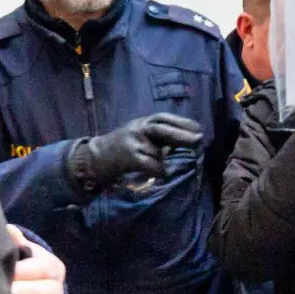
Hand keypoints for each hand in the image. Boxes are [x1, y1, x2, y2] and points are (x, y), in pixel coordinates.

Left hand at [8, 226, 64, 293]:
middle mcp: (56, 292)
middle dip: (21, 292)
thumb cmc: (24, 263)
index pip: (42, 269)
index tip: (3, 270)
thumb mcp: (23, 249)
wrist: (32, 287)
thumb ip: (16, 241)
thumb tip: (8, 229)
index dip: (22, 270)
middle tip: (0, 291)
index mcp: (54, 268)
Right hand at [73, 113, 202, 188]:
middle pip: (162, 128)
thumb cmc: (122, 148)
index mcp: (142, 122)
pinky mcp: (129, 156)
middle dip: (182, 134)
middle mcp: (138, 128)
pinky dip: (159, 170)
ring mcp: (132, 142)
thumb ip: (158, 136)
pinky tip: (161, 175)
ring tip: (167, 167)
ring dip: (165, 161)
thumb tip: (185, 140)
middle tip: (199, 139)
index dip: (182, 123)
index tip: (198, 128)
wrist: (95, 157)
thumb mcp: (139, 134)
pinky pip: (151, 164)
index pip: (164, 118)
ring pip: (157, 150)